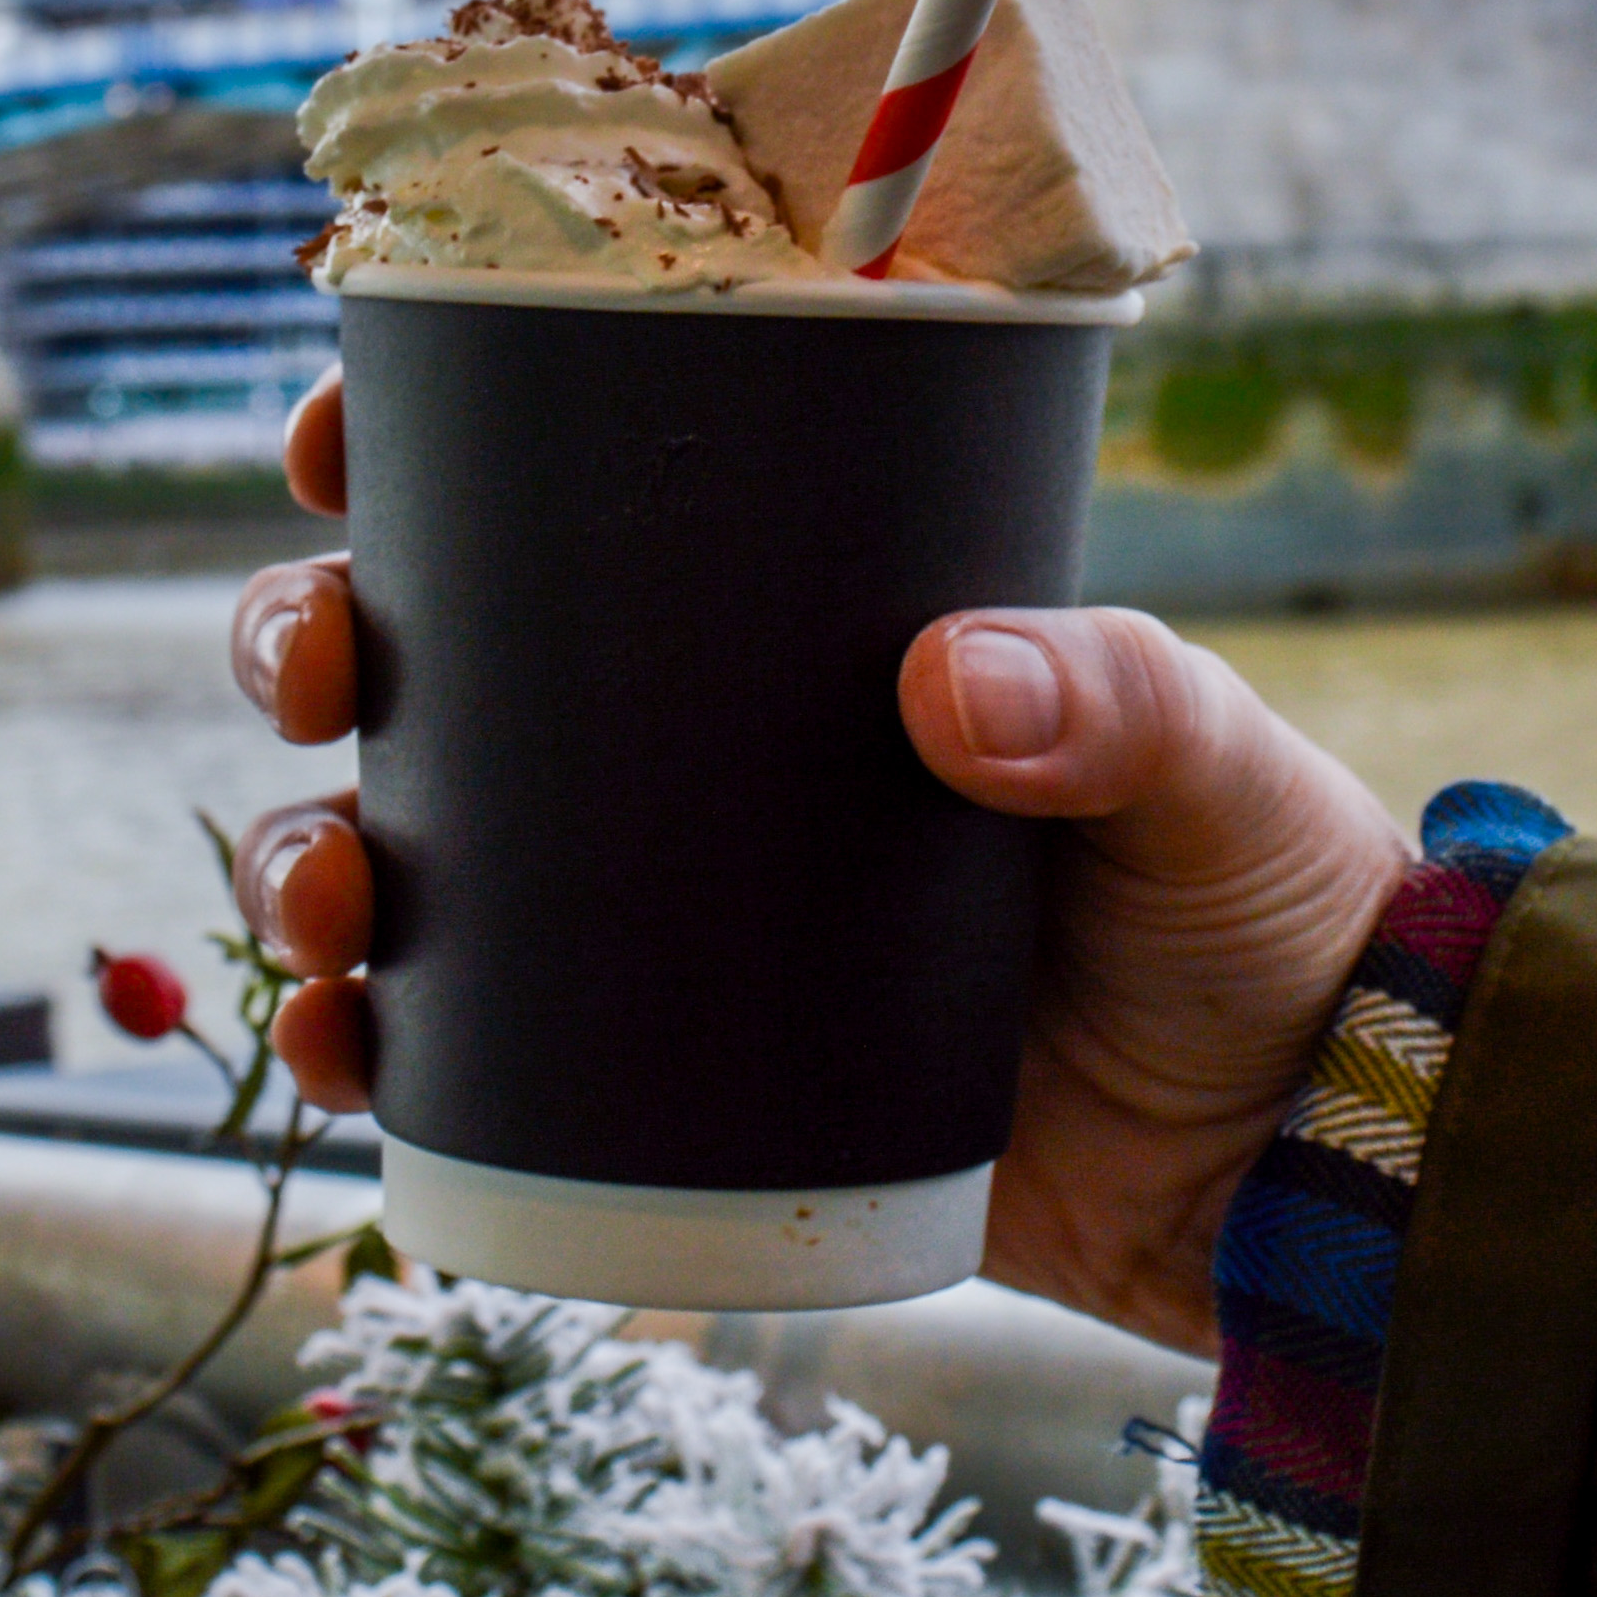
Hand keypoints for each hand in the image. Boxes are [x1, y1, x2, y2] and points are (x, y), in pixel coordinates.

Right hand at [222, 374, 1410, 1357]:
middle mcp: (686, 742)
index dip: (417, 445)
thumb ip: (1112, 703)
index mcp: (791, 616)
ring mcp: (653, 910)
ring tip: (325, 896)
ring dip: (301, 851)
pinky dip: (362, 1045)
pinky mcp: (654, 1079)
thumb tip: (949, 683)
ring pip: (400, 847)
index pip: (568, 483)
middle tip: (317, 664)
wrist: (1295, 1162)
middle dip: (311, 640)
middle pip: (425, 655)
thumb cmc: (1258, 907)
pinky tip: (336, 1046)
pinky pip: (455, 1054)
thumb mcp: (1206, 766)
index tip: (342, 435)